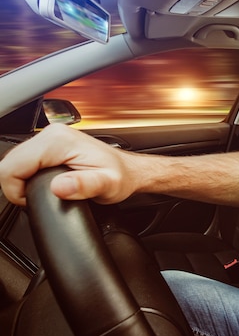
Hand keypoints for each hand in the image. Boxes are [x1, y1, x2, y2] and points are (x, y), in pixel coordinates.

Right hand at [0, 123, 137, 205]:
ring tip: (45, 192)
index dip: (16, 190)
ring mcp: (50, 137)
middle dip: (18, 186)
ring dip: (23, 181)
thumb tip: (60, 187)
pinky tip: (45, 183)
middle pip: (10, 163)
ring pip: (15, 162)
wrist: (130, 171)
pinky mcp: (50, 144)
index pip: (12, 167)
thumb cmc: (121, 177)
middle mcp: (52, 134)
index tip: (34, 201)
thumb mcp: (107, 186)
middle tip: (41, 198)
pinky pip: (25, 161)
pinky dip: (29, 176)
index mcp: (58, 141)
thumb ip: (84, 186)